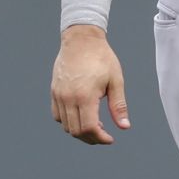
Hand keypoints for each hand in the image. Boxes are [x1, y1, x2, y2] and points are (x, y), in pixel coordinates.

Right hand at [51, 25, 130, 144]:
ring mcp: (59, 95)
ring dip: (80, 131)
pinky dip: (68, 121)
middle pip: (76, 131)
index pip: (89, 128)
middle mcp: (68, 98)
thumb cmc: (101, 57)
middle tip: (104, 134)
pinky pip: (57, 115)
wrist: (81, 39)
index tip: (110, 139)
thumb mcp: (115, 81)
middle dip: (91, 138)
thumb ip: (119, 106)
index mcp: (85, 96)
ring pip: (66, 125)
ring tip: (95, 124)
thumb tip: (124, 127)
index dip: (100, 138)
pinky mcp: (54, 91)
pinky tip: (81, 115)